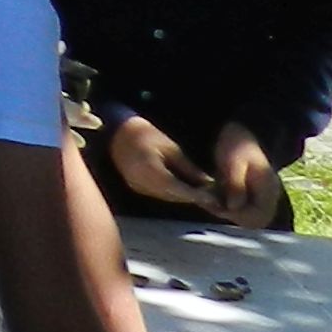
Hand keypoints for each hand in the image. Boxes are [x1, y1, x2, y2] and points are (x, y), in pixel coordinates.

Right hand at [104, 114, 218, 212]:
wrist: (117, 133)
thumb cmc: (145, 135)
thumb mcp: (170, 148)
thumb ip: (187, 168)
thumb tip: (207, 182)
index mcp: (150, 169)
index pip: (177, 188)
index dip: (195, 195)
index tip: (213, 198)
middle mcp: (142, 182)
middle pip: (172, 196)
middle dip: (192, 198)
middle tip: (212, 198)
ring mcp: (137, 186)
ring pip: (166, 197)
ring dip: (183, 197)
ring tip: (201, 195)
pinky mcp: (136, 187)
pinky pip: (158, 194)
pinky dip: (173, 194)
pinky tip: (184, 191)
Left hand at [208, 124, 282, 230]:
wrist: (241, 130)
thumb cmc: (238, 143)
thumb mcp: (234, 161)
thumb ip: (235, 185)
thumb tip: (233, 208)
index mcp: (268, 190)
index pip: (257, 217)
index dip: (236, 216)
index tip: (216, 205)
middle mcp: (267, 197)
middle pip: (251, 221)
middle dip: (229, 215)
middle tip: (209, 202)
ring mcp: (259, 196)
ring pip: (244, 216)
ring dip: (225, 211)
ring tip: (208, 197)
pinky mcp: (248, 193)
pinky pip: (239, 208)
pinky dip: (224, 205)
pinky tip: (211, 195)